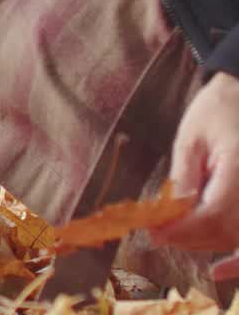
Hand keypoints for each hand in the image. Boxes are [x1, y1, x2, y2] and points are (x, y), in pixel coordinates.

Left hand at [150, 73, 238, 279]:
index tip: (153, 233)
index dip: (182, 231)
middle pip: (227, 232)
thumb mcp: (191, 139)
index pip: (212, 214)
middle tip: (157, 235)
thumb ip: (183, 179)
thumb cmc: (218, 110)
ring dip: (209, 246)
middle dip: (189, 239)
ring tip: (176, 238)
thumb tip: (167, 218)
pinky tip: (220, 269)